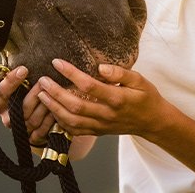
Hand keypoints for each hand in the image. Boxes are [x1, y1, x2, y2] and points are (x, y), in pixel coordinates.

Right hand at [0, 66, 55, 145]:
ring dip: (45, 106)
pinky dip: (50, 121)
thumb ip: (19, 76)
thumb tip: (21, 54)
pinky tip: (58, 111)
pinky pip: (42, 131)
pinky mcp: (32, 138)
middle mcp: (8, 117)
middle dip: (34, 94)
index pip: (2, 92)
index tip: (24, 69)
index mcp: (1, 104)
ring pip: (32, 119)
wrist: (35, 121)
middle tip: (44, 81)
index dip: (12, 81)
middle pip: (20, 107)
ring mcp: (20, 129)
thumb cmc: (26, 97)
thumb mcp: (19, 86)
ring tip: (54, 93)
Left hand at [35, 59, 170, 137]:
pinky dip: (60, 122)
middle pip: (76, 105)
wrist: (154, 122)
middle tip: (42, 80)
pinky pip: (75, 130)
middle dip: (55, 93)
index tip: (56, 62)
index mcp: (117, 99)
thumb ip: (120, 72)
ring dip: (54, 108)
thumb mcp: (140, 80)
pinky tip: (51, 111)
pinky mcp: (97, 132)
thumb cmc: (146, 97)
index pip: (89, 85)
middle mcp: (107, 114)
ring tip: (41, 94)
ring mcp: (101, 125)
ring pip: (72, 120)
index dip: (71, 73)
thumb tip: (100, 67)